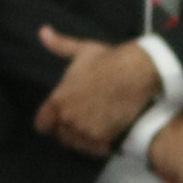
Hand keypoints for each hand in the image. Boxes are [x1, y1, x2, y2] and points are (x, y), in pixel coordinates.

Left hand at [34, 28, 162, 156]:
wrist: (140, 74)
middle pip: (60, 134)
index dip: (50, 121)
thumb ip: (60, 45)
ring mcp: (86, 132)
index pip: (42, 123)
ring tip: (94, 127)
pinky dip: (99, 145)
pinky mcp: (105, 141)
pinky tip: (107, 134)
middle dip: (67, 128)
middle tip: (82, 120)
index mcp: (58, 101)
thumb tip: (42, 31)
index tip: (58, 118)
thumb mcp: (83, 51)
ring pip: (77, 143)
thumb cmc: (110, 61)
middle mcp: (68, 119)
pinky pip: (94, 150)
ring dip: (82, 138)